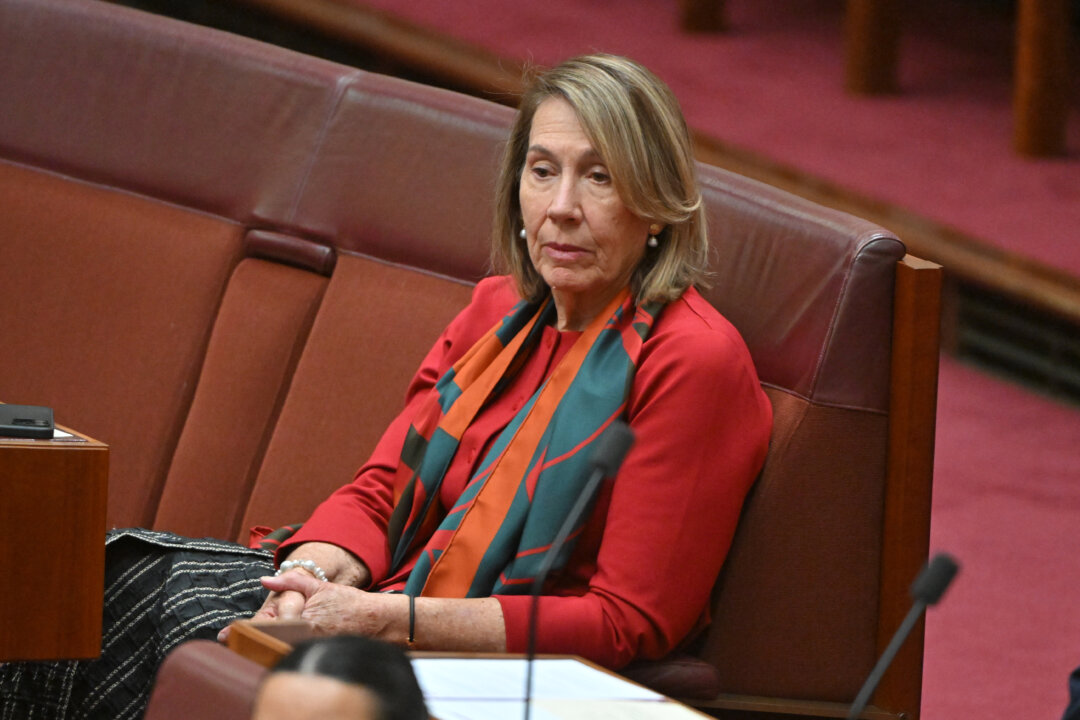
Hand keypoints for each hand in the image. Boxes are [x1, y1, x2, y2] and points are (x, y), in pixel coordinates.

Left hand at [216, 542, 370, 641]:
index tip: (225, 634)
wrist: (376, 620)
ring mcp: (314, 646)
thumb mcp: (319, 586)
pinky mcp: (319, 653)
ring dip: (265, 648)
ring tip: (245, 646)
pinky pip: (295, 655)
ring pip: (282, 650)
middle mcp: (309, 634)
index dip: (247, 630)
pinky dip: (281, 652)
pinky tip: (270, 651)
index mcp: (306, 617)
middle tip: (227, 640)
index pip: (271, 626)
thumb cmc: (348, 602)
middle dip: (252, 641)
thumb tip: (266, 580)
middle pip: (272, 642)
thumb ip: (292, 582)